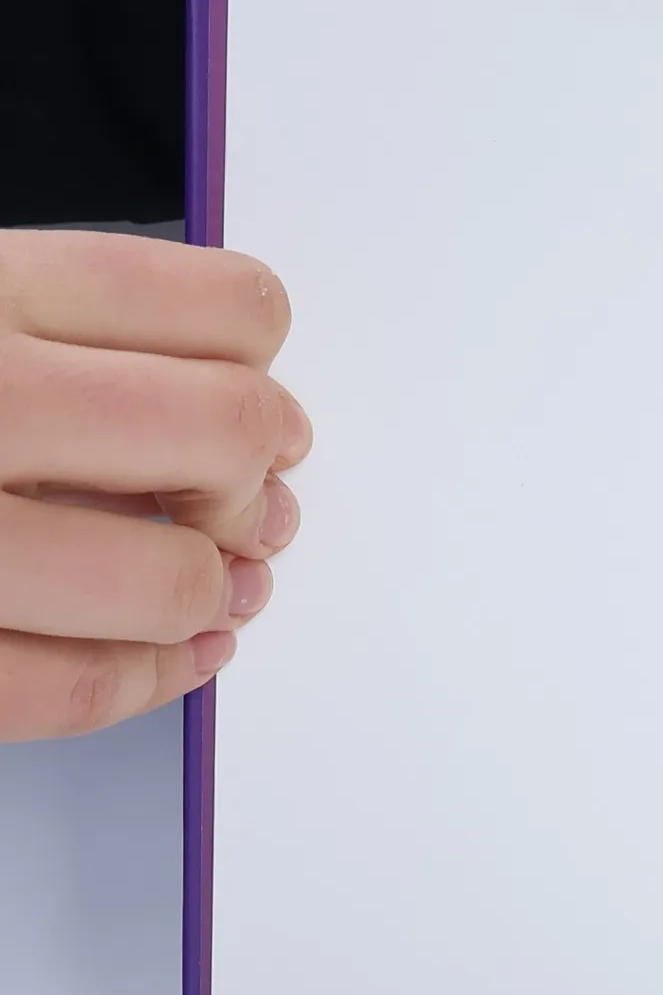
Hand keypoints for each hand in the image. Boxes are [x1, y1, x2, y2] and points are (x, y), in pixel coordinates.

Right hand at [0, 231, 309, 740]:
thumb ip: (61, 335)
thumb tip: (225, 397)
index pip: (219, 306)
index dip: (268, 364)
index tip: (268, 404)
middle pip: (225, 430)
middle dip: (256, 481)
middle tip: (253, 506)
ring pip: (173, 577)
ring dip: (214, 592)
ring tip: (214, 587)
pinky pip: (73, 687)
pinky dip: (147, 680)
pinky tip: (173, 657)